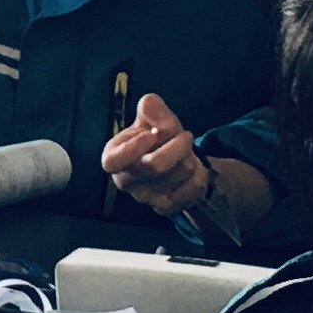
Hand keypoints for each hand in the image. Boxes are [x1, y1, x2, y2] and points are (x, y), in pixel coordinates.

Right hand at [101, 93, 212, 215]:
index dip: (132, 148)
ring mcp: (147, 197)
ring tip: (185, 153)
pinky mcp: (167, 207)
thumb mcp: (153, 118)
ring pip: (178, 174)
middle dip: (176, 146)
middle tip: (186, 136)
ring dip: (189, 157)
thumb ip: (152, 108)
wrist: (175, 163)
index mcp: (115, 156)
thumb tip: (149, 104)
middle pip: (152, 166)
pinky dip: (199, 173)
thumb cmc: (158, 138)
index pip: (112, 161)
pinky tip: (192, 170)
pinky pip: (192, 187)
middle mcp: (126, 181)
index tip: (151, 134)